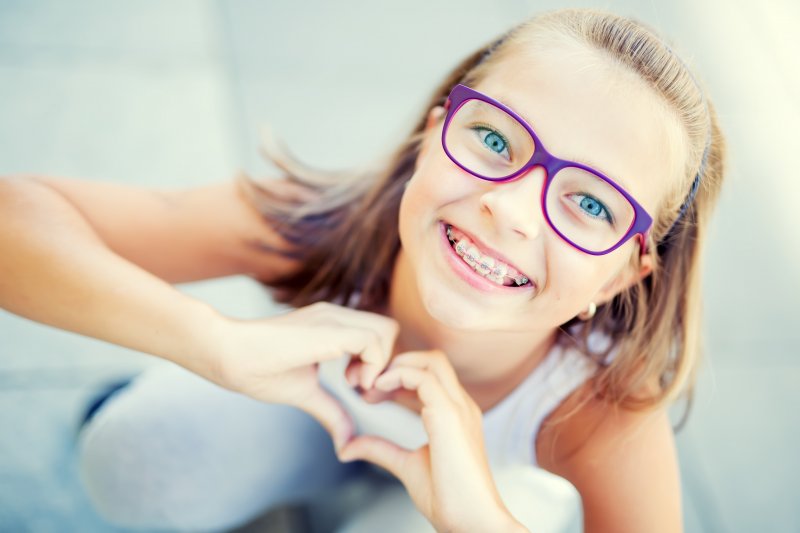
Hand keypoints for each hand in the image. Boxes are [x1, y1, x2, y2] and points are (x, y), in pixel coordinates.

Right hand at [207, 301, 398, 450]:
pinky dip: (373, 365)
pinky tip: (350, 384)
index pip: (378, 335)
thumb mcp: (306, 394)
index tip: (360, 390)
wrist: (227, 354)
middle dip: (387, 363)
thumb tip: (346, 443)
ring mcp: (334, 319)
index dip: (379, 364)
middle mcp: (337, 316)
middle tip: (362, 390)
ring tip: (355, 386)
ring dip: (381, 364)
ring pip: (387, 330)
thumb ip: (331, 411)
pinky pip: (374, 340)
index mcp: (333, 326)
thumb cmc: (257, 369)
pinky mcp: (330, 329)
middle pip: (389, 329)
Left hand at [337, 350, 524, 531]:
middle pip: (432, 359)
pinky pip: (424, 378)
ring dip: (396, 366)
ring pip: (431, 361)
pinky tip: (378, 390)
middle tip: (366, 382)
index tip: (370, 392)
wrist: (472, 521)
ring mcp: (459, 408)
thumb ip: (382, 450)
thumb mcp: (407, 466)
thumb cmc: (450, 499)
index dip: (398, 374)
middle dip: (396, 361)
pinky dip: (398, 376)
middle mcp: (461, 405)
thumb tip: (350, 446)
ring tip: (369, 385)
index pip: (430, 373)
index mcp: (455, 413)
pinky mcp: (450, 416)